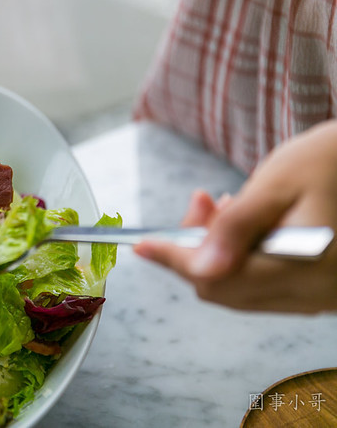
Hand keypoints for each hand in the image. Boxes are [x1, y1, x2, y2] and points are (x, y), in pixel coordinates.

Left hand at [134, 120, 336, 312]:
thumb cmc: (327, 162)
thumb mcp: (275, 185)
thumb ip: (234, 228)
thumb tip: (197, 267)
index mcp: (302, 268)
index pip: (217, 278)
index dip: (174, 260)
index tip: (143, 245)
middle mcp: (314, 294)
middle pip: (225, 290)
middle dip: (196, 252)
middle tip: (200, 204)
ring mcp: (319, 298)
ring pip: (241, 292)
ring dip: (218, 255)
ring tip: (224, 207)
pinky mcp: (321, 292)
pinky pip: (265, 288)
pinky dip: (242, 261)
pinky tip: (247, 227)